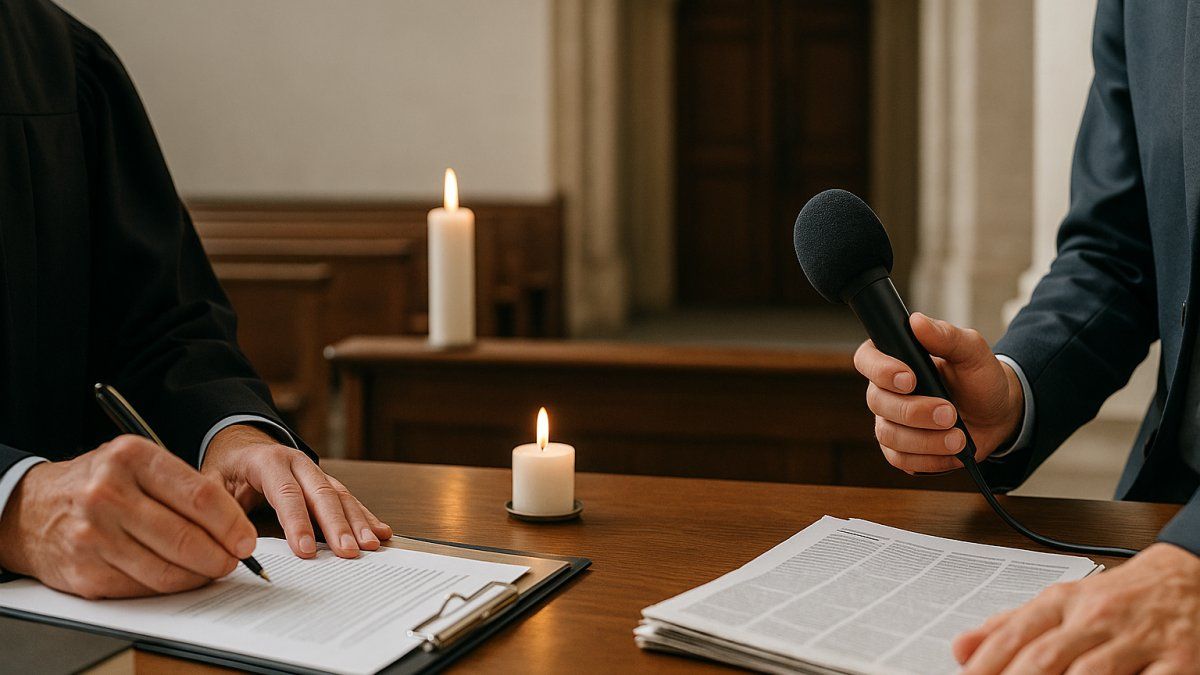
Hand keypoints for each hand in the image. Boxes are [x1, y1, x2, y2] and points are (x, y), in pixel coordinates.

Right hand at [0, 436, 255, 598]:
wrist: (32, 508)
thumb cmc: (100, 483)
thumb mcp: (137, 464)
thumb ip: (183, 487)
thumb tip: (236, 529)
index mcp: (131, 457)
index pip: (199, 495)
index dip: (232, 523)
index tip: (247, 538)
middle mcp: (108, 493)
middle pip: (186, 537)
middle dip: (221, 555)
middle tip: (235, 559)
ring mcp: (93, 535)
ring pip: (167, 569)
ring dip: (199, 575)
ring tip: (212, 569)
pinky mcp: (84, 571)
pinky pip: (143, 588)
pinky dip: (169, 587)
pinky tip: (179, 577)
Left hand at [201, 425, 391, 559]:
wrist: (243, 444)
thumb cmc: (227, 468)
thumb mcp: (210, 482)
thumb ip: (215, 508)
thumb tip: (226, 542)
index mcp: (268, 461)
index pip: (285, 492)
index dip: (297, 522)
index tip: (306, 550)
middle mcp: (298, 463)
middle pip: (322, 494)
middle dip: (337, 525)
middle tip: (348, 552)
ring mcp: (316, 473)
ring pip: (341, 496)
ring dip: (357, 522)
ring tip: (370, 546)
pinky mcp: (326, 484)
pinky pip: (349, 500)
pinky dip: (365, 517)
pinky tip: (380, 532)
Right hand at [853, 312, 1023, 472]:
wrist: (996, 414)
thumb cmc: (980, 379)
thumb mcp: (972, 352)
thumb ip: (946, 336)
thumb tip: (917, 321)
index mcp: (895, 358)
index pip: (866, 359)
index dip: (881, 370)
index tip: (910, 379)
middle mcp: (885, 391)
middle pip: (878, 403)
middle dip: (915, 411)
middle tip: (950, 413)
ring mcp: (890, 422)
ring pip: (889, 435)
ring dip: (926, 440)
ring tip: (959, 438)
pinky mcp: (901, 450)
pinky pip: (900, 460)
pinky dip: (929, 459)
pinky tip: (952, 451)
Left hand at [954, 542, 1199, 672]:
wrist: (1188, 576)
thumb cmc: (1117, 597)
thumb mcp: (1062, 602)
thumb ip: (1010, 626)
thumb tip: (960, 649)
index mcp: (1063, 601)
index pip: (1014, 635)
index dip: (985, 664)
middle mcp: (1097, 617)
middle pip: (1045, 658)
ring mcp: (1138, 639)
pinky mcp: (1179, 660)